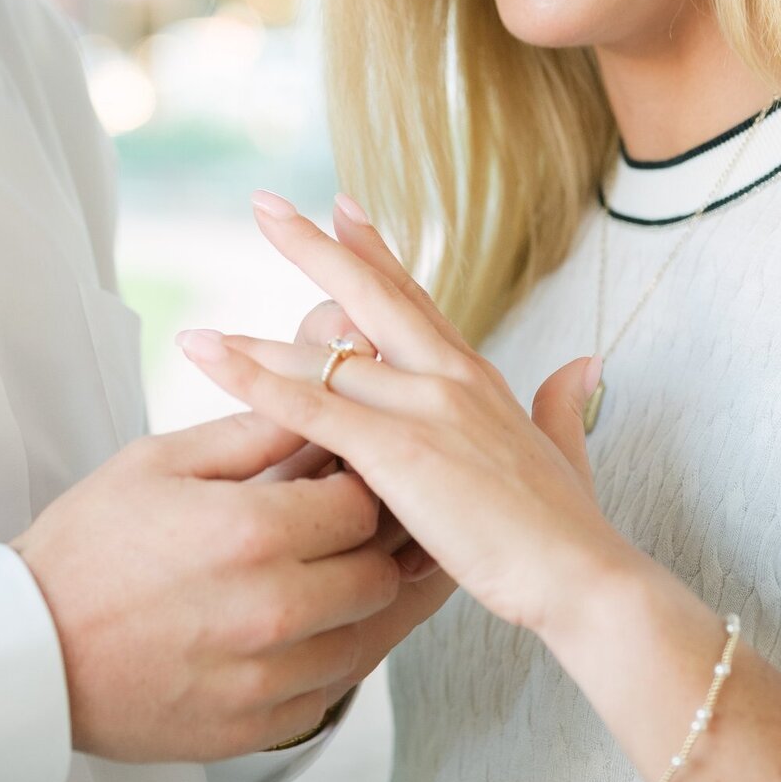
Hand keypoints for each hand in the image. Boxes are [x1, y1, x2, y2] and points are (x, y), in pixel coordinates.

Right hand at [12, 409, 400, 761]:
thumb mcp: (160, 460)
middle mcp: (273, 609)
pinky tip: (288, 632)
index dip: (355, 485)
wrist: (27, 651)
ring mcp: (267, 678)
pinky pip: (329, 690)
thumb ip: (252, 431)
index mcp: (253, 531)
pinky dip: (321, 659)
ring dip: (349, 606)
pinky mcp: (256, 728)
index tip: (333, 482)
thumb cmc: (87, 547)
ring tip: (309, 580)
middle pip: (376, 574)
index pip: (361, 503)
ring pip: (364, 637)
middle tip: (328, 532)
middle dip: (362, 546)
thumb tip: (314, 403)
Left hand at [178, 193, 630, 640]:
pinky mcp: (395, 449)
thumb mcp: (565, 449)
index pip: (414, 298)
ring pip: (323, 355)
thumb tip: (583, 362)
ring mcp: (420, 405)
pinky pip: (308, 406)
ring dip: (254, 341)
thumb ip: (563, 402)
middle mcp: (446, 374)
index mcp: (476, 376)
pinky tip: (212, 360)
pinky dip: (253, 381)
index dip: (375, 252)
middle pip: (366, 294)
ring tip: (198, 327)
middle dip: (312, 246)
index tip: (344, 208)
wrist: (582, 577)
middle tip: (266, 204)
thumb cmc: (568, 528)